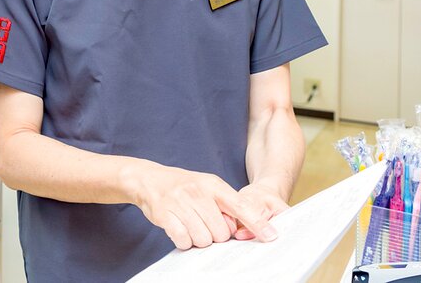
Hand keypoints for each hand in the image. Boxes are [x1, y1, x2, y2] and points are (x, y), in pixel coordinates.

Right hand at [131, 162, 277, 249]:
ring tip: (190, 224)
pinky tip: (180, 230)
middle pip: (222, 232)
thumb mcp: (208, 186)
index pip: (241, 206)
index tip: (271, 236)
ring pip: (203, 240)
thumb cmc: (184, 186)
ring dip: (199, 239)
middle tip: (204, 223)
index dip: (257, 223)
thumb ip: (227, 204)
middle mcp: (198, 192)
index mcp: (213, 185)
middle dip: (215, 234)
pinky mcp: (165, 215)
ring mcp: (180, 203)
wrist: (149, 179)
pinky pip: (184, 240)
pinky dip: (184, 241)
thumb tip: (246, 228)